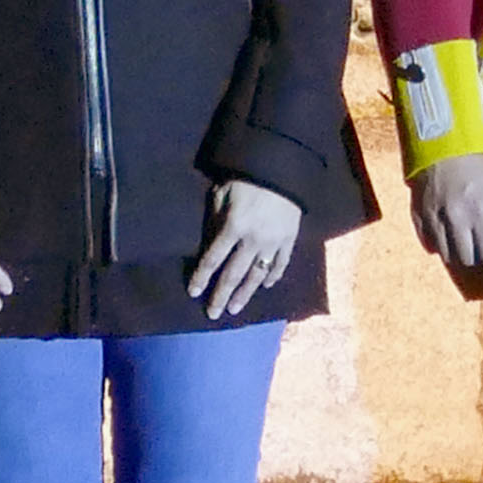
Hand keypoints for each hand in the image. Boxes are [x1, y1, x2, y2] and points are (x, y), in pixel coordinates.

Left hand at [187, 177, 304, 315]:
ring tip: (235, 309)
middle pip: (233, 274)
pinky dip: (272, 277)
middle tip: (213, 314)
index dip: (201, 277)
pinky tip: (265, 286)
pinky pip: (281, 264)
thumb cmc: (247, 177)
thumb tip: (211, 239)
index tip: (193, 292)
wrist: (283, 168)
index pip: (212, 259)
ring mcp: (273, 242)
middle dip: (221, 295)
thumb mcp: (223, 192)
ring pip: (257, 275)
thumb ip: (216, 217)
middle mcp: (252, 240)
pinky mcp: (290, 239)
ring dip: (245, 294)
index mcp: (233, 227)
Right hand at [412, 155, 482, 277]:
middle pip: (468, 260)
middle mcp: (457, 219)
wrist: (445, 143)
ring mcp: (434, 218)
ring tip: (464, 235)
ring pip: (447, 256)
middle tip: (481, 242)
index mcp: (482, 213)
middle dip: (477, 255)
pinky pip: (428, 244)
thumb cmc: (480, 169)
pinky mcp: (418, 215)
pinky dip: (438, 242)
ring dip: (457, 250)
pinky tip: (446, 230)